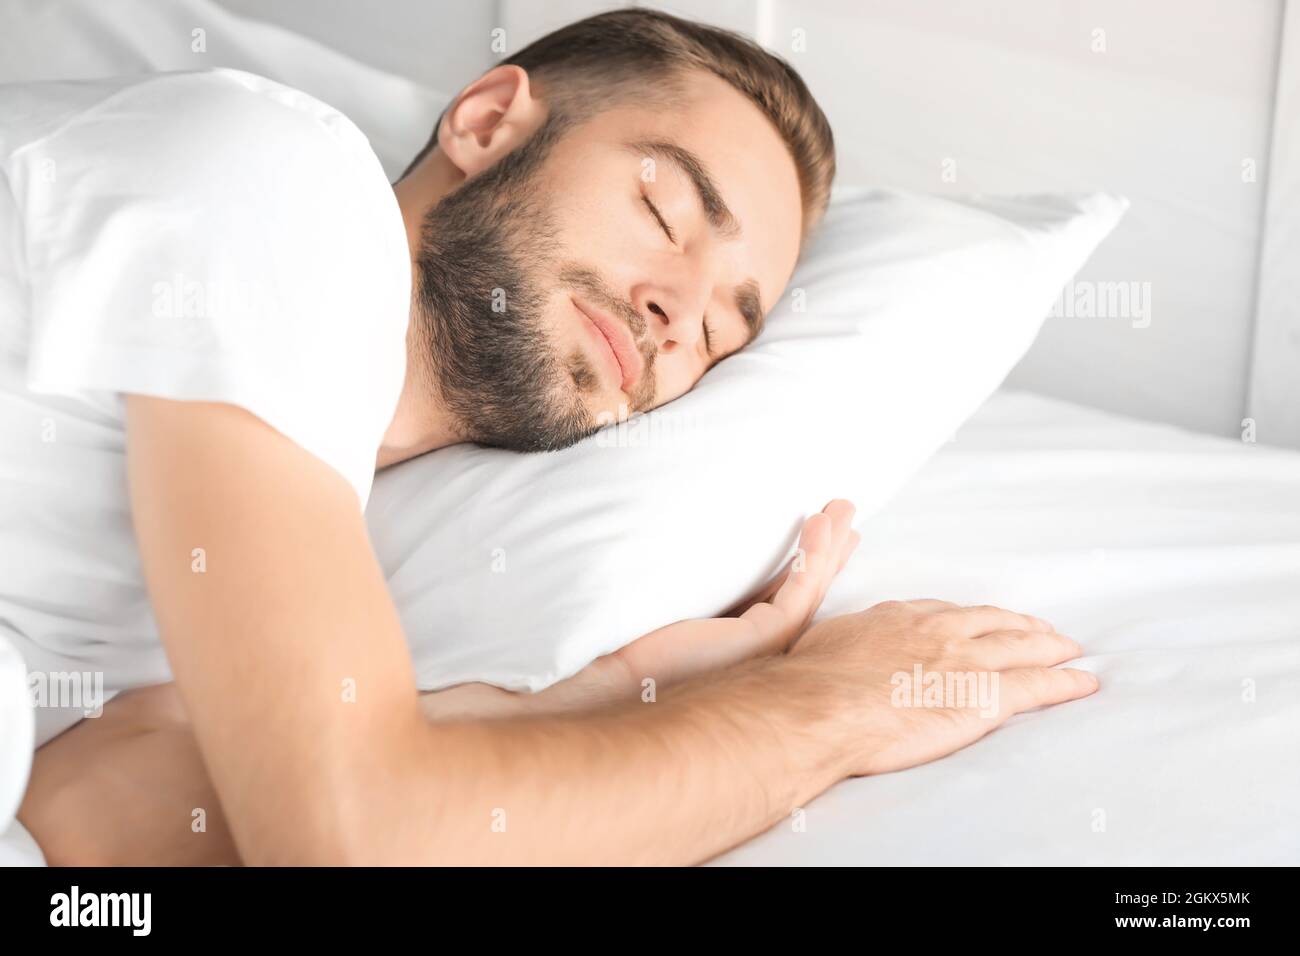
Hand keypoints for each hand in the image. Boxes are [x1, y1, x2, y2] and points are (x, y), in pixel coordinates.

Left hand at [430, 499, 859, 718]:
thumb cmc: (601, 647)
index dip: (793, 562)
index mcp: (720, 639)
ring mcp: (756, 648)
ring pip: (807, 592)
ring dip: (827, 550)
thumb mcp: (633, 602)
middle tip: (849, 514)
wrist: (589, 683)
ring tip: (845, 509)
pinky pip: (798, 595)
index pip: (768, 595)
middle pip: (800, 593)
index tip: (810, 527)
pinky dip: (812, 561)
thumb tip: (621, 527)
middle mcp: (743, 648)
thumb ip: (645, 577)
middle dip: (827, 553)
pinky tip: (817, 529)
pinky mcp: (756, 641)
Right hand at [789, 599, 1098, 775]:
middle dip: (1021, 625)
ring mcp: (965, 660)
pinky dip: (1066, 683)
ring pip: (1024, 646)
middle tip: (1041, 630)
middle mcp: (938, 630)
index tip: (981, 621)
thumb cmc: (813, 681)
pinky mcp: (984, 696)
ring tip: (1068, 650)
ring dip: (1051, 647)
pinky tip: (1083, 682)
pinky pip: (1038, 686)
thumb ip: (852, 641)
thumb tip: (850, 647)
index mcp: (901, 617)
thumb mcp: (828, 643)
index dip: (971, 617)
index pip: (948, 612)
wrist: (822, 706)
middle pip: (994, 621)